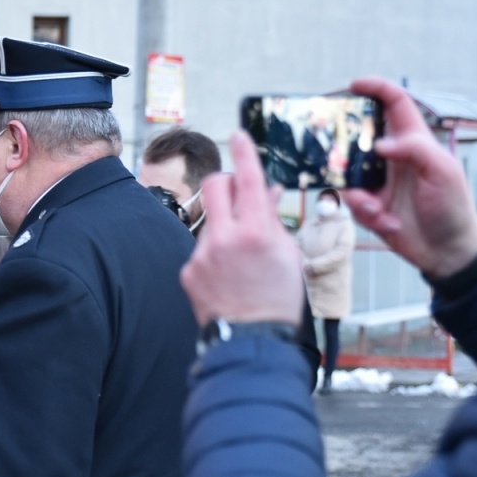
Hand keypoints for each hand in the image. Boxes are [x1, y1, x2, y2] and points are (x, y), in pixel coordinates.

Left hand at [180, 133, 306, 326]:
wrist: (251, 342)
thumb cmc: (277, 301)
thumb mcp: (288, 255)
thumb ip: (272, 219)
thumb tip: (266, 192)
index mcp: (255, 232)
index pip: (246, 178)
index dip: (243, 152)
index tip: (238, 135)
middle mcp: (224, 239)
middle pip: (213, 186)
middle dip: (226, 183)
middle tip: (238, 194)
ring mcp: (202, 255)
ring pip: (209, 221)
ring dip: (225, 227)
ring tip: (241, 257)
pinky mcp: (188, 271)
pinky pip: (201, 249)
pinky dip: (215, 254)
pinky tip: (228, 276)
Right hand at [343, 77, 476, 278]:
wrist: (448, 251)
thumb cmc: (453, 206)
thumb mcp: (442, 171)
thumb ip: (414, 149)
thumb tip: (380, 143)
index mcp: (414, 142)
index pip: (394, 104)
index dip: (375, 89)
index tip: (353, 85)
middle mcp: (392, 158)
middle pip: (360, 137)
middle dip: (345, 144)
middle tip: (333, 150)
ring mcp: (379, 183)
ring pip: (350, 175)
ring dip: (358, 192)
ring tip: (375, 207)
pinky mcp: (370, 207)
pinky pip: (353, 204)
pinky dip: (367, 214)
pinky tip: (387, 222)